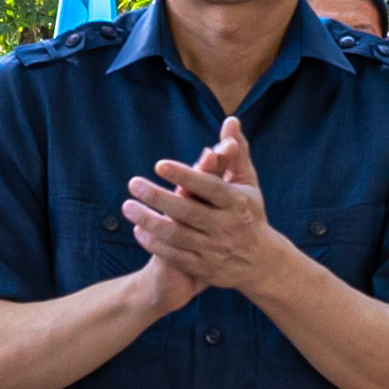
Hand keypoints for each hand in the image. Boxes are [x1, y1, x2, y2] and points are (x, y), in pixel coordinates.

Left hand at [122, 113, 275, 296]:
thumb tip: (231, 120)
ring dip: (148, 221)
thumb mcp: (246, 182)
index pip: (209, 187)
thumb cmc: (248, 211)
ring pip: (176, 235)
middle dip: (158, 197)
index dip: (184, 176)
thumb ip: (235, 152)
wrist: (261, 261)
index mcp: (237, 202)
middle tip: (133, 183)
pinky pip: (174, 256)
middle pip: (187, 211)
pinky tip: (138, 230)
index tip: (159, 165)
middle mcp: (226, 226)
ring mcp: (215, 249)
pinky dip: (154, 244)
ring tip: (127, 206)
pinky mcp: (204, 268)